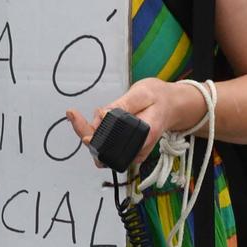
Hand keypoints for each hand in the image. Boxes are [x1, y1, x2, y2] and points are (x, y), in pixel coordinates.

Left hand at [67, 77, 207, 164]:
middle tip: (73, 114)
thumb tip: (100, 115)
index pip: (111, 145)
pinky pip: (106, 146)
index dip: (91, 137)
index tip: (77, 124)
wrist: (172, 105)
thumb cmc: (158, 98)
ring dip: (90, 132)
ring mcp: (132, 152)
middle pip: (101, 151)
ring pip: (101, 150)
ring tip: (82, 116)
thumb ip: (121, 106)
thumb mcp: (142, 94)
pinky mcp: (128, 150)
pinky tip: (97, 120)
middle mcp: (137, 149)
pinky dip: (98, 133)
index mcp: (143, 136)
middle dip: (86, 131)